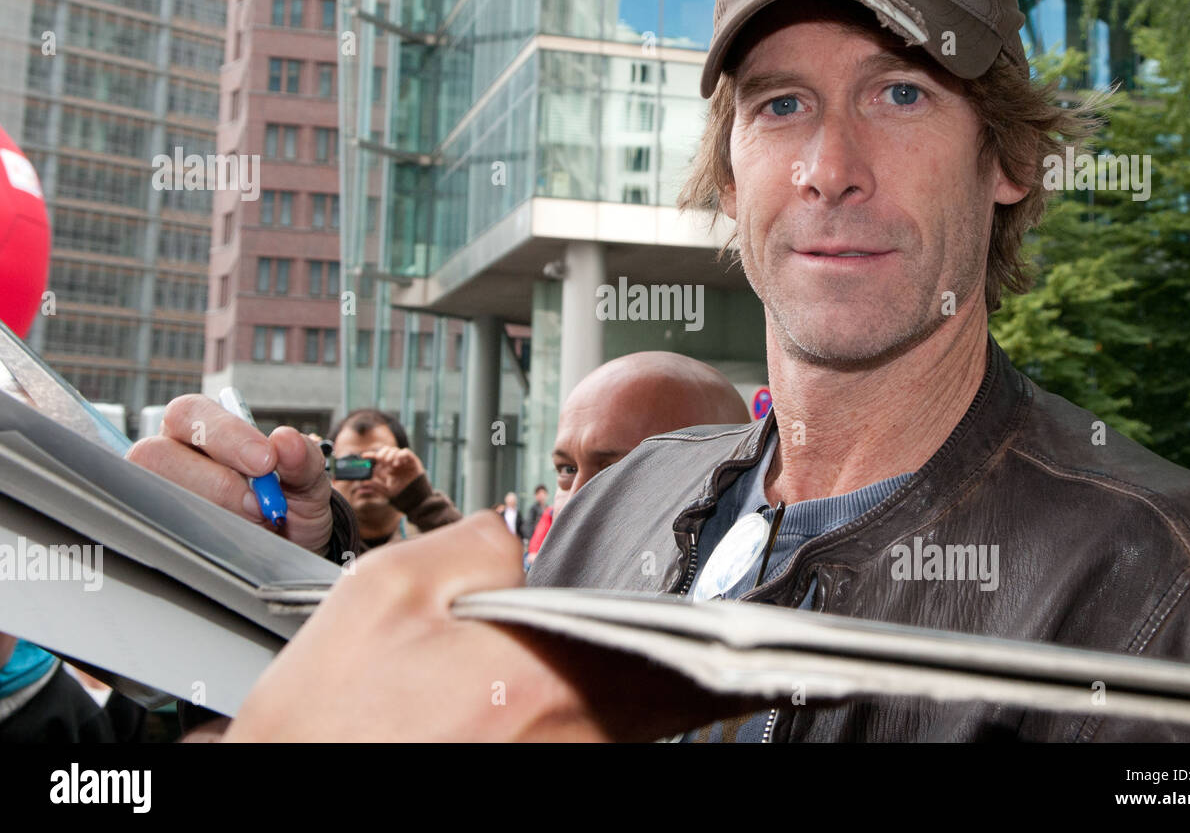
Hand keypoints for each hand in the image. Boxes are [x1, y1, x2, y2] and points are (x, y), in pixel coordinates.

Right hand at [125, 394, 333, 554]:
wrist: (292, 548)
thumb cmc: (289, 501)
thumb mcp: (307, 479)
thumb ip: (303, 459)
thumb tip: (287, 440)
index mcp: (199, 428)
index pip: (189, 413)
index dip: (224, 434)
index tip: (266, 461)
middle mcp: (169, 455)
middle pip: (158, 454)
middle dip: (216, 482)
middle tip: (258, 504)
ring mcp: (159, 494)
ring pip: (159, 497)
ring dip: (213, 512)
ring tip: (253, 522)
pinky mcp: (160, 530)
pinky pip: (165, 534)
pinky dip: (206, 538)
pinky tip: (234, 539)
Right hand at [225, 513, 756, 740]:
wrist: (284, 784)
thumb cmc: (323, 715)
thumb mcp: (386, 590)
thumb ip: (474, 542)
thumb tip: (519, 537)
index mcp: (542, 684)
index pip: (679, 666)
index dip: (729, 649)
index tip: (771, 642)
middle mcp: (564, 745)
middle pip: (662, 705)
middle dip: (678, 668)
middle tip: (699, 643)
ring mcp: (554, 777)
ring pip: (626, 731)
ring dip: (632, 694)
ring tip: (618, 661)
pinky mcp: (539, 787)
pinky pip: (589, 751)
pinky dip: (594, 723)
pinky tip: (559, 702)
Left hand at [361, 444, 424, 497]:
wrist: (415, 498)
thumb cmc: (401, 494)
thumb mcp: (386, 491)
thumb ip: (376, 486)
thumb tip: (364, 481)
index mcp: (388, 468)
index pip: (379, 458)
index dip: (371, 455)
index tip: (364, 456)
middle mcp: (395, 463)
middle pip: (386, 450)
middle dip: (382, 453)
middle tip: (380, 459)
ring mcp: (404, 461)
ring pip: (395, 450)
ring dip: (391, 455)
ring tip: (392, 465)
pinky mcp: (413, 461)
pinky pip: (406, 452)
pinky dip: (401, 455)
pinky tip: (398, 463)